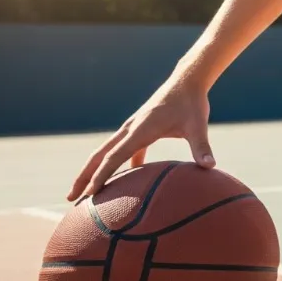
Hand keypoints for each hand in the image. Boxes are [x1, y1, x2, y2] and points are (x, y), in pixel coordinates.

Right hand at [68, 77, 214, 201]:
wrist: (188, 81)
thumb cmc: (192, 103)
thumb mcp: (198, 125)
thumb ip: (202, 146)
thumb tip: (210, 167)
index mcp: (139, 130)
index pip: (114, 157)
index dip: (101, 177)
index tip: (89, 195)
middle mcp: (130, 129)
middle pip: (99, 156)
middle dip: (84, 177)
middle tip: (71, 199)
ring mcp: (132, 129)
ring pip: (107, 153)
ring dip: (95, 172)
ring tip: (87, 194)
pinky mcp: (139, 130)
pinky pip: (124, 151)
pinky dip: (119, 166)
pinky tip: (123, 182)